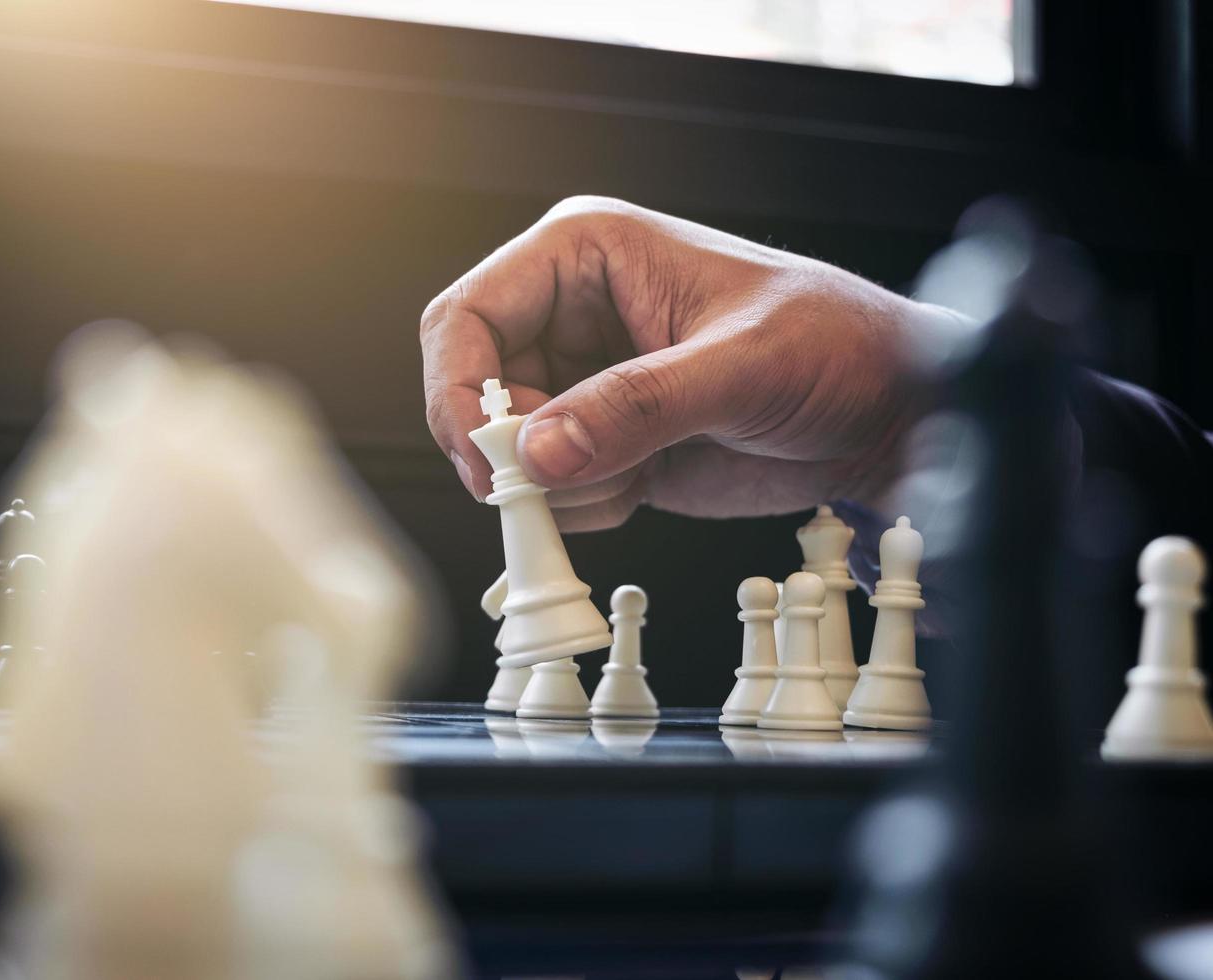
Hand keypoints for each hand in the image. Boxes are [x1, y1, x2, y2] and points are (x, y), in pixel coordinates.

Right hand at [420, 196, 953, 530]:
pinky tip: (645, 485)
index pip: (468, 317)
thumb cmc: (836, 344)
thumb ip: (637, 406)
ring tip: (635, 474)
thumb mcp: (742, 366)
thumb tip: (541, 451)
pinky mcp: (605, 440)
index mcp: (587, 255)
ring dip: (554, 485)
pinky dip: (582, 505)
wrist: (886, 410)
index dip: (457, 388)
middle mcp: (572, 316)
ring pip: (507, 449)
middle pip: (472, 392)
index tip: (489, 455)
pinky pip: (550, 486)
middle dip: (507, 450)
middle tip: (556, 485)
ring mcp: (585, 383)